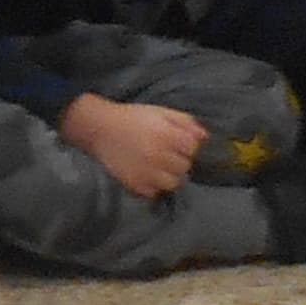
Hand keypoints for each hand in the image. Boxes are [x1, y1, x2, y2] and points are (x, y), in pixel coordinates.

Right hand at [62, 92, 202, 201]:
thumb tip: (205, 137)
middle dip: (179, 160)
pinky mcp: (136, 185)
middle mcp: (159, 155)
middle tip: (167, 154)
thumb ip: (185, 122)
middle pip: (185, 167)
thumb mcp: (161, 112)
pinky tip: (146, 174)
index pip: (193, 149)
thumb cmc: (133, 118)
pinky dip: (154, 185)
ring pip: (174, 183)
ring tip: (159, 167)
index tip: (178, 144)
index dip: (187, 146)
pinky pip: (155, 192)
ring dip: (170, 176)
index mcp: (167, 135)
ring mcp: (147, 173)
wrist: (99, 129)